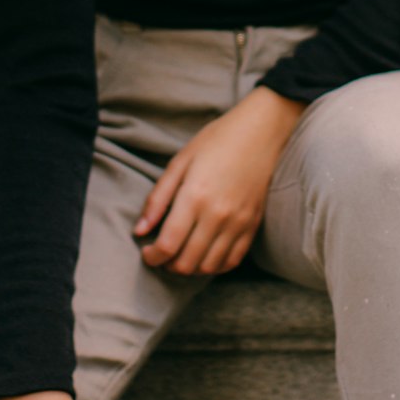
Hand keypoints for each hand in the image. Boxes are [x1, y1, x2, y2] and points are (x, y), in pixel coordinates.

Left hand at [133, 86, 305, 276]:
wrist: (260, 131)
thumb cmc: (217, 140)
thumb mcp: (180, 161)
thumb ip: (158, 198)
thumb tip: (139, 230)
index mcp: (195, 196)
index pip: (168, 245)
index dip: (152, 256)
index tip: (146, 252)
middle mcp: (217, 215)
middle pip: (186, 263)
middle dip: (167, 265)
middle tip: (161, 254)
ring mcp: (238, 223)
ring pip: (208, 267)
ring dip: (189, 268)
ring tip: (180, 254)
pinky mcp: (252, 226)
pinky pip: (231, 261)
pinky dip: (214, 266)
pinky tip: (204, 255)